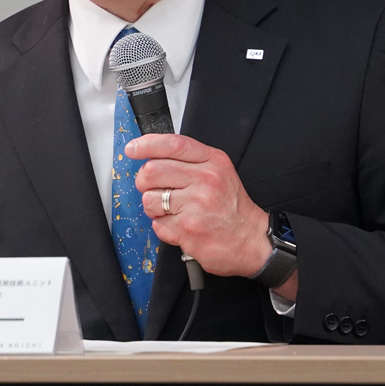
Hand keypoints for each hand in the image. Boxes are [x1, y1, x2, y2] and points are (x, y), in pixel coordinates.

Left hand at [127, 134, 271, 278]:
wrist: (252, 241)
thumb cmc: (232, 208)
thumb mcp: (220, 172)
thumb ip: (191, 161)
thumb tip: (153, 155)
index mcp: (213, 162)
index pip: (173, 144)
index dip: (147, 145)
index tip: (132, 149)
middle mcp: (205, 180)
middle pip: (152, 171)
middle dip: (144, 182)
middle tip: (152, 189)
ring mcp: (195, 205)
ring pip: (149, 199)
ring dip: (154, 208)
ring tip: (172, 212)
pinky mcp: (187, 229)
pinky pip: (157, 224)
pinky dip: (164, 228)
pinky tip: (180, 227)